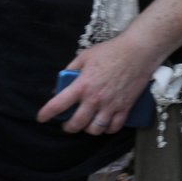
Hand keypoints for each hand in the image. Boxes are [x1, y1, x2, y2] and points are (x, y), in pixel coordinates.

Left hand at [36, 32, 160, 135]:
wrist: (139, 51)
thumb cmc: (112, 50)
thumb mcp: (86, 55)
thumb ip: (72, 69)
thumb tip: (63, 82)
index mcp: (82, 85)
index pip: (58, 105)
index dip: (46, 114)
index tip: (41, 118)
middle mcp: (95, 98)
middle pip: (76, 124)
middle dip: (68, 127)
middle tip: (67, 124)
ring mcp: (111, 105)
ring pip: (95, 129)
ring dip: (88, 129)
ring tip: (87, 124)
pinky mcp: (125, 107)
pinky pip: (114, 127)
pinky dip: (108, 129)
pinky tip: (105, 124)